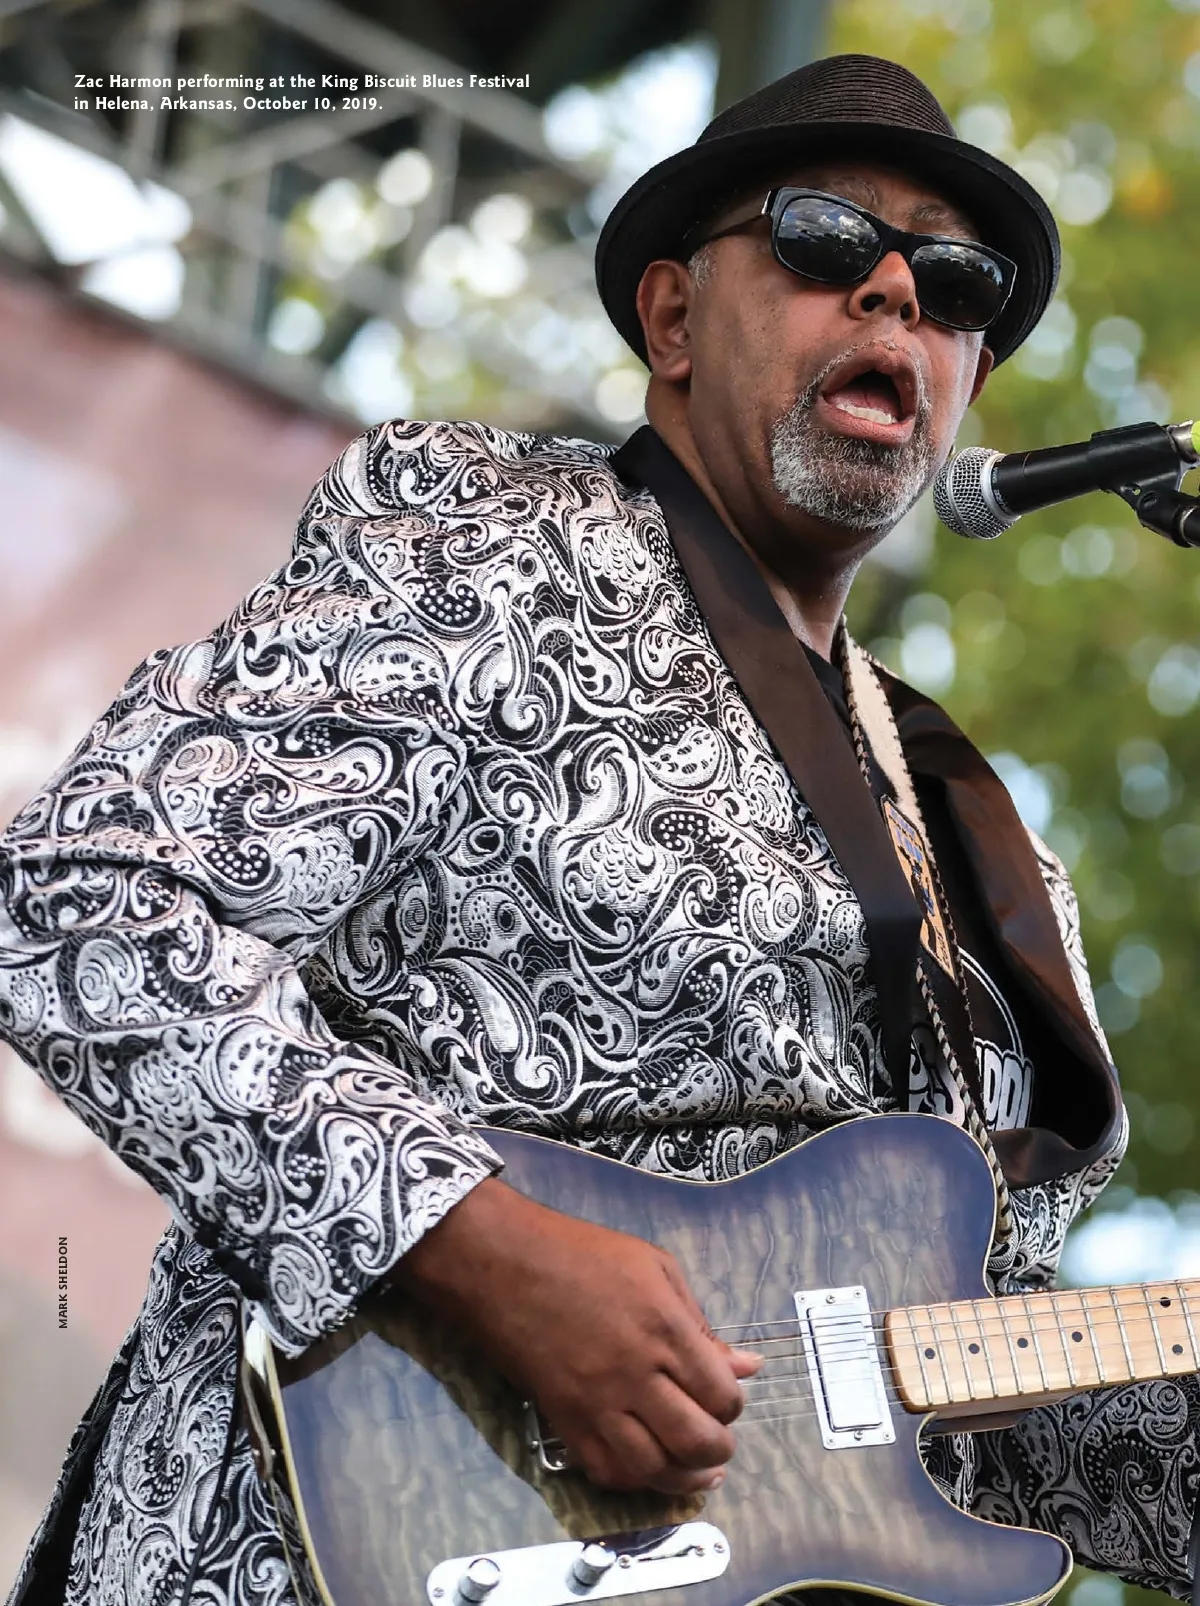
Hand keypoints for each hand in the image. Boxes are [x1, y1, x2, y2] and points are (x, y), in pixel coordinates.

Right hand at [392, 1177, 762, 1495]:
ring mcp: (598, 1402)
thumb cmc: (581, 1254)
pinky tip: (647, 1466)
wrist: (503, 1263)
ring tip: (695, 1469)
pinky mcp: (565, 1419)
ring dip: (684, 1477)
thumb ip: (701, 1323)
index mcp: (665, 1328)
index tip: (725, 1397)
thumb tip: (746, 1367)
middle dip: (718, 1449)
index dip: (732, 1405)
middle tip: (716, 1441)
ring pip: (654, 1468)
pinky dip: (634, 1480)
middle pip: (696, 1440)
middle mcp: (636, 1372)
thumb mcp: (655, 1267)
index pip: (721, 1394)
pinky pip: (606, 1471)